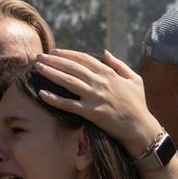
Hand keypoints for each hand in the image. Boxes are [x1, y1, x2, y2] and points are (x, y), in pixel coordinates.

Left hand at [34, 49, 161, 155]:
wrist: (139, 127)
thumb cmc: (137, 104)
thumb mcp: (134, 79)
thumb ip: (118, 64)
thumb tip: (104, 53)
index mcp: (109, 73)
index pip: (83, 59)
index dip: (67, 54)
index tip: (54, 51)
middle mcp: (100, 82)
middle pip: (72, 67)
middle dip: (53, 60)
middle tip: (39, 57)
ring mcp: (94, 97)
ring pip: (67, 81)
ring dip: (51, 73)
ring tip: (38, 68)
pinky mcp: (91, 112)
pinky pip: (68, 104)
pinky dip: (54, 99)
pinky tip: (41, 94)